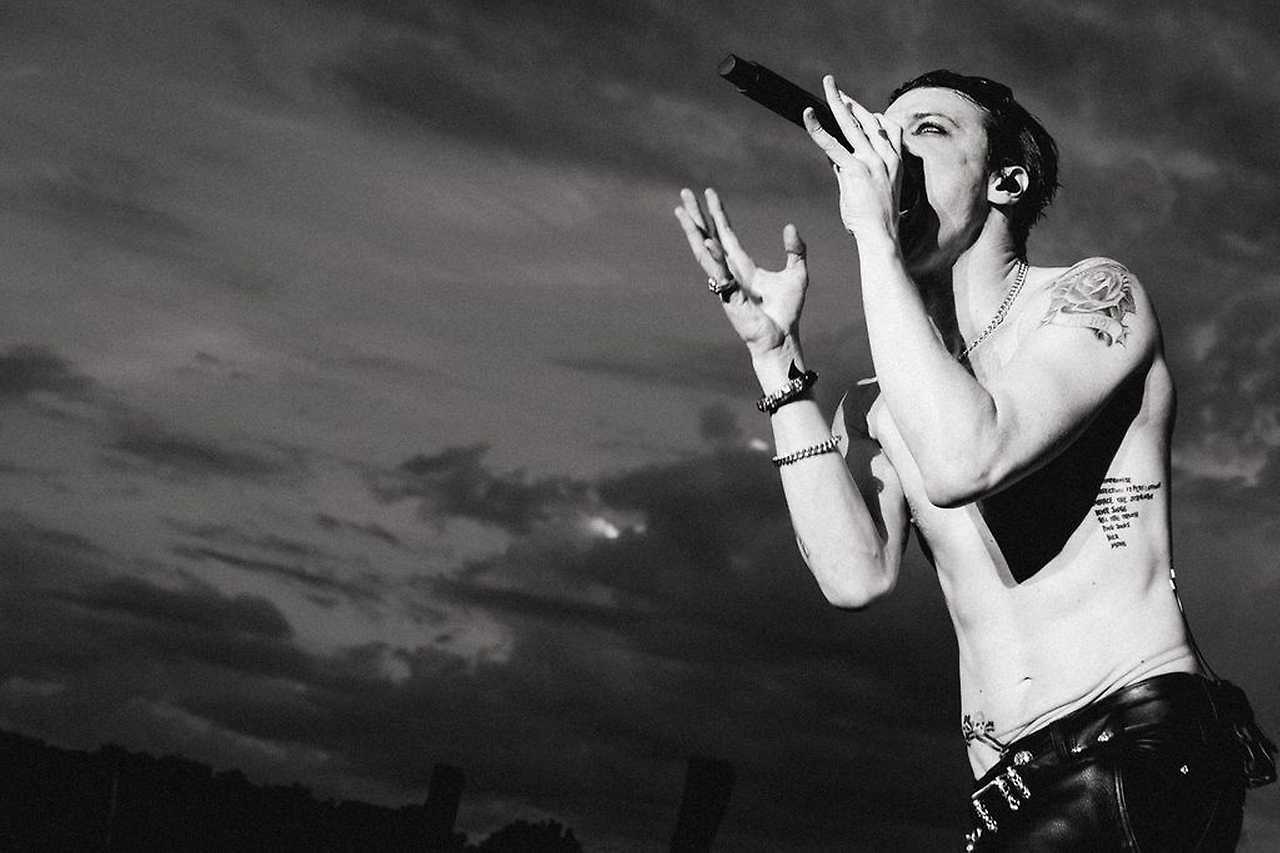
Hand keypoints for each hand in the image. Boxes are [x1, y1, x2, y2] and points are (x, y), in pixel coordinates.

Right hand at [674, 187, 807, 356]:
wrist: (782, 337)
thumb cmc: (786, 312)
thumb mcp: (797, 274)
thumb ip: (795, 250)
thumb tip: (789, 227)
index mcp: (742, 265)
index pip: (726, 233)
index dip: (717, 213)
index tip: (709, 192)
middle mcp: (729, 271)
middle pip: (707, 236)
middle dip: (695, 216)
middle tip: (684, 193)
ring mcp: (725, 282)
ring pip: (704, 251)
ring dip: (693, 231)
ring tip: (681, 211)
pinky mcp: (729, 296)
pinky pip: (719, 273)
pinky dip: (714, 257)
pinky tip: (709, 241)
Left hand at [805, 75, 903, 248]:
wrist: (881, 237)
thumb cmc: (873, 220)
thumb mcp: (863, 189)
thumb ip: (848, 169)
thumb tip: (833, 156)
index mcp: (894, 160)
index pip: (886, 127)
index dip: (870, 115)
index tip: (855, 107)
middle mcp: (886, 156)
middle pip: (868, 119)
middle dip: (849, 101)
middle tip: (833, 85)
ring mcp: (872, 161)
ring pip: (852, 123)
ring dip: (838, 101)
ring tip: (827, 84)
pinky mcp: (856, 169)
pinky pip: (833, 143)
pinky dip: (818, 128)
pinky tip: (809, 115)